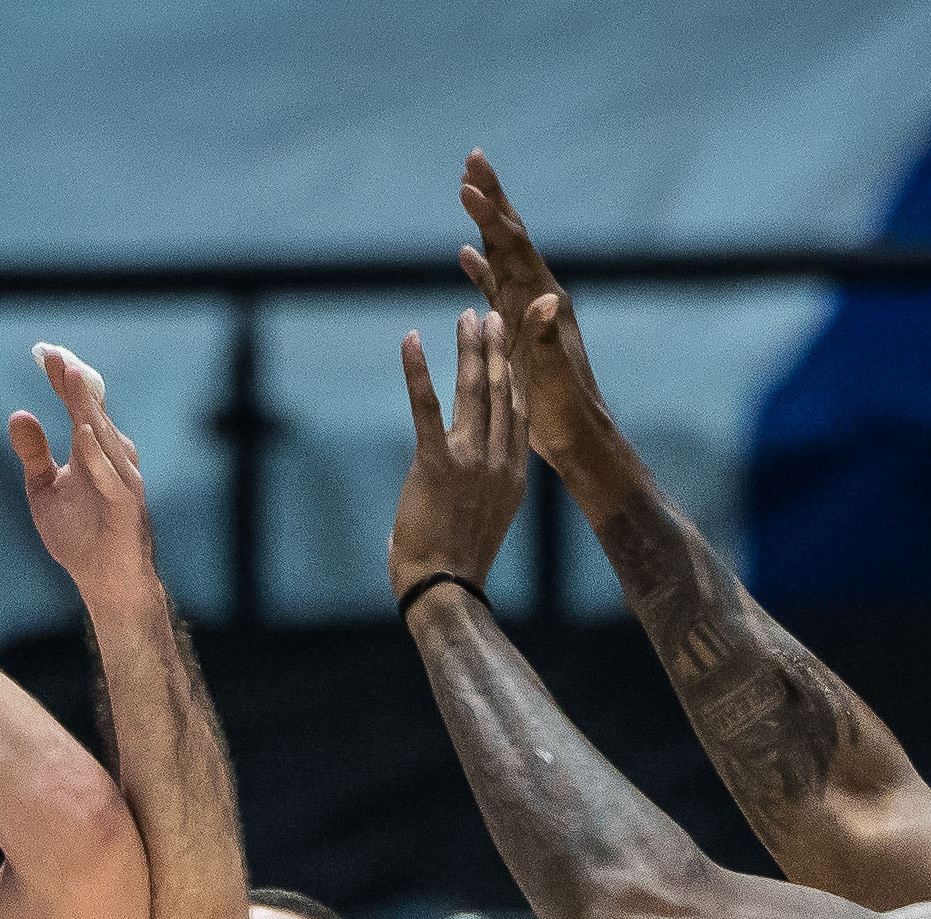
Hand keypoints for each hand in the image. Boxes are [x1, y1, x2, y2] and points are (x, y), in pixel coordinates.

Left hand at [9, 343, 154, 603]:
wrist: (107, 584)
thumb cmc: (80, 537)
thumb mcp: (44, 491)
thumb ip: (33, 455)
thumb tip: (18, 414)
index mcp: (93, 452)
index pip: (79, 408)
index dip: (63, 382)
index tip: (45, 354)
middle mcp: (112, 460)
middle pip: (93, 414)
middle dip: (76, 385)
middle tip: (58, 357)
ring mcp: (123, 482)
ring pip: (105, 439)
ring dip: (89, 409)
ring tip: (72, 380)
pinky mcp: (128, 508)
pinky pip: (112, 478)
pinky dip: (97, 457)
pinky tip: (81, 435)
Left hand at [390, 308, 528, 604]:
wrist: (446, 589)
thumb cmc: (456, 564)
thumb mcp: (483, 521)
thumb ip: (478, 491)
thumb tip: (458, 484)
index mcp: (513, 476)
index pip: (519, 413)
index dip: (518, 375)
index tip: (515, 348)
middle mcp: (499, 463)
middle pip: (502, 393)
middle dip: (497, 350)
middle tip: (492, 317)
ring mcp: (471, 461)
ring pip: (473, 391)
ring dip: (469, 349)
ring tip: (466, 317)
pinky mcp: (437, 464)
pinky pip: (426, 407)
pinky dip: (417, 371)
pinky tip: (411, 340)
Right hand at [457, 150, 614, 465]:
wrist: (579, 439)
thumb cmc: (566, 415)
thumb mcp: (555, 379)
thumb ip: (548, 339)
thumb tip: (547, 299)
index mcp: (546, 304)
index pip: (515, 248)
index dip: (491, 215)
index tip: (467, 183)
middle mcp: (540, 298)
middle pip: (511, 238)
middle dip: (493, 198)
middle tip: (472, 158)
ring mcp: (531, 312)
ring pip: (503, 256)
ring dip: (486, 223)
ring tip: (468, 190)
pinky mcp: (521, 329)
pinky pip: (497, 287)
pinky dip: (482, 266)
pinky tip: (466, 254)